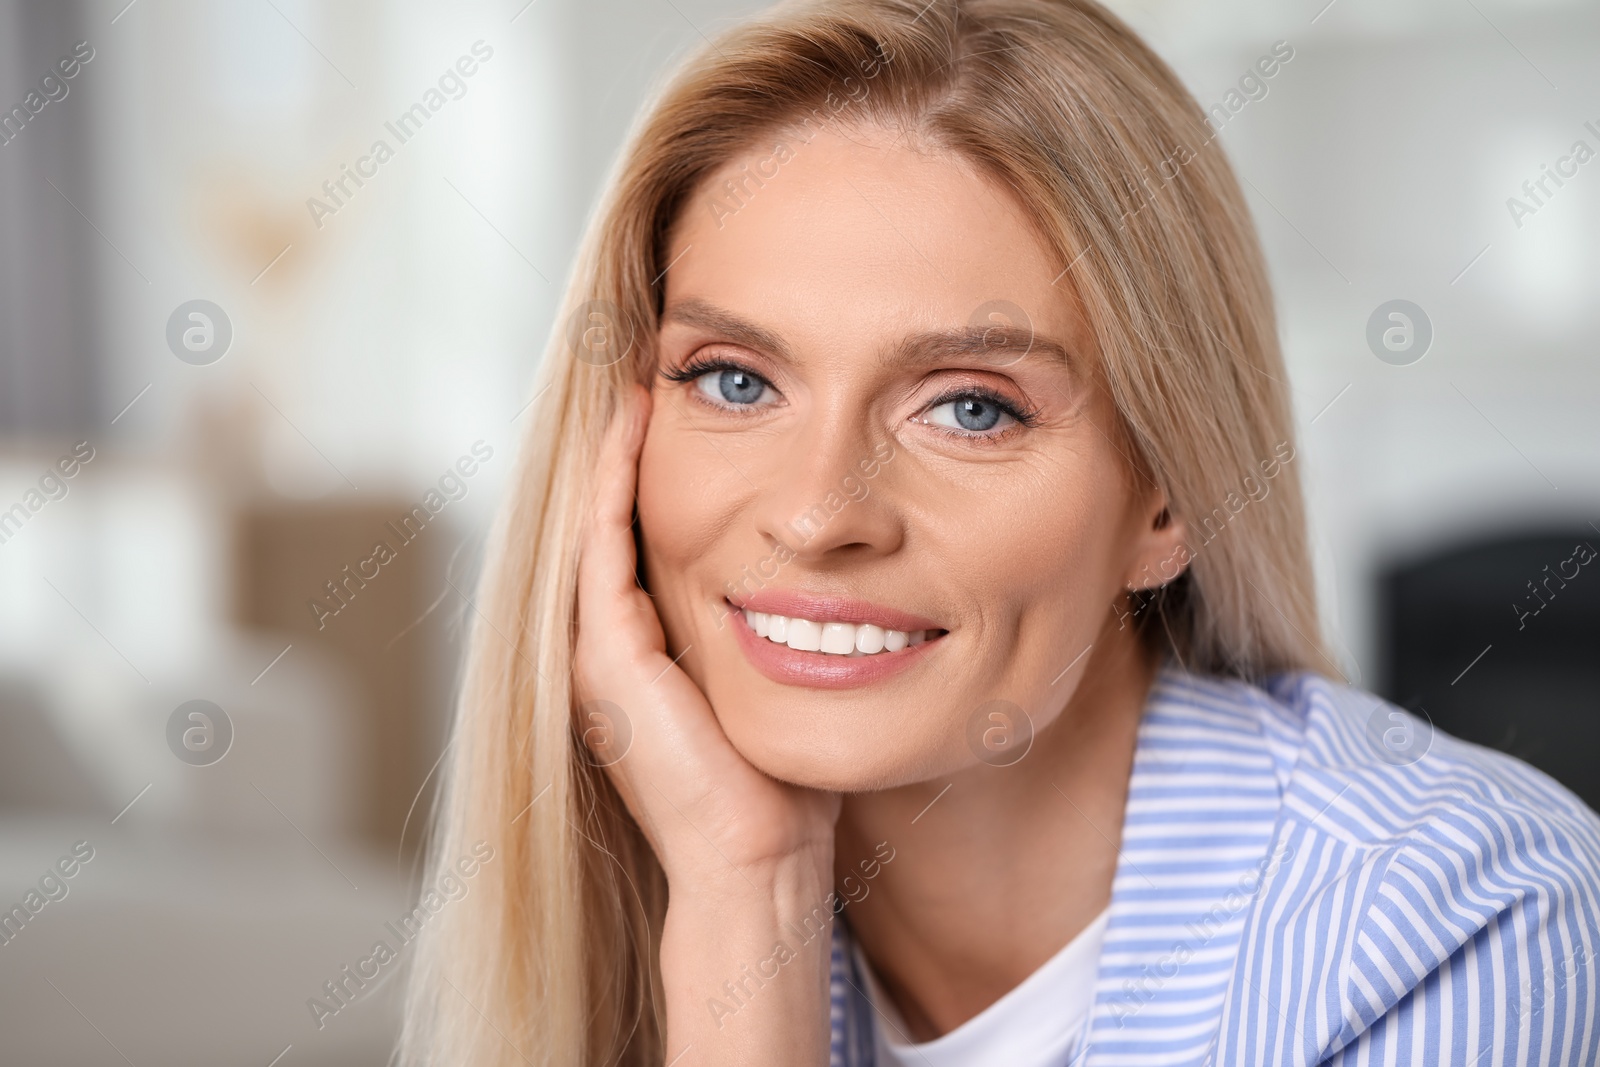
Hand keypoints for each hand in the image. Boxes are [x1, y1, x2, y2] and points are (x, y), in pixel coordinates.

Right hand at [573, 381, 840, 888]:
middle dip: (626, 455)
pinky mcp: (606, 656)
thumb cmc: (782, 787)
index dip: (653, 478)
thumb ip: (783, 636)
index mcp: (646, 657)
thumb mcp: (779, 688)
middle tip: (648, 378)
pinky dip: (612, 485)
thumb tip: (837, 590)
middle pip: (611, 526)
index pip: (642, 544)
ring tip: (634, 386)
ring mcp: (600, 653)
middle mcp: (612, 650)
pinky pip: (603, 546)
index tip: (683, 414)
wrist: (757, 859)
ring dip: (613, 455)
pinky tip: (630, 429)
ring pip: (596, 526)